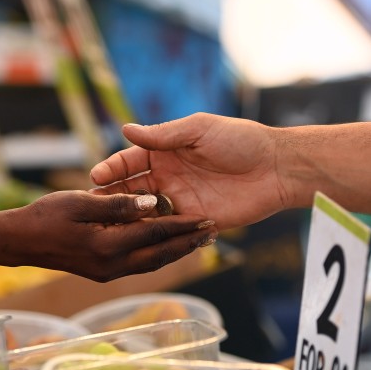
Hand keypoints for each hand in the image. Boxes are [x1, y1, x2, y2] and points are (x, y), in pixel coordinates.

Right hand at [8, 190, 216, 281]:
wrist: (17, 241)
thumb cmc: (44, 215)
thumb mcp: (80, 202)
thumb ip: (118, 203)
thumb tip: (152, 203)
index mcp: (107, 246)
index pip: (155, 232)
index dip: (183, 224)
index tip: (207, 217)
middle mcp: (112, 265)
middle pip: (161, 254)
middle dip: (188, 244)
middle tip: (213, 233)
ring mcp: (107, 272)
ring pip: (152, 263)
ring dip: (176, 252)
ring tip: (199, 241)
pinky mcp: (103, 273)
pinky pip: (139, 265)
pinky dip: (158, 255)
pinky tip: (168, 248)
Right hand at [89, 113, 289, 229]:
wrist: (277, 168)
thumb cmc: (241, 140)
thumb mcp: (199, 130)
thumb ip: (162, 135)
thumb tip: (126, 130)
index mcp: (166, 152)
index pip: (129, 161)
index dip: (111, 169)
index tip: (95, 177)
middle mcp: (168, 177)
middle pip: (131, 190)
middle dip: (111, 198)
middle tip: (93, 208)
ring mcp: (179, 200)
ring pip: (144, 213)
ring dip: (127, 219)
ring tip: (108, 228)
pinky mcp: (193, 221)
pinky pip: (166, 230)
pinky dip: (150, 234)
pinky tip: (134, 240)